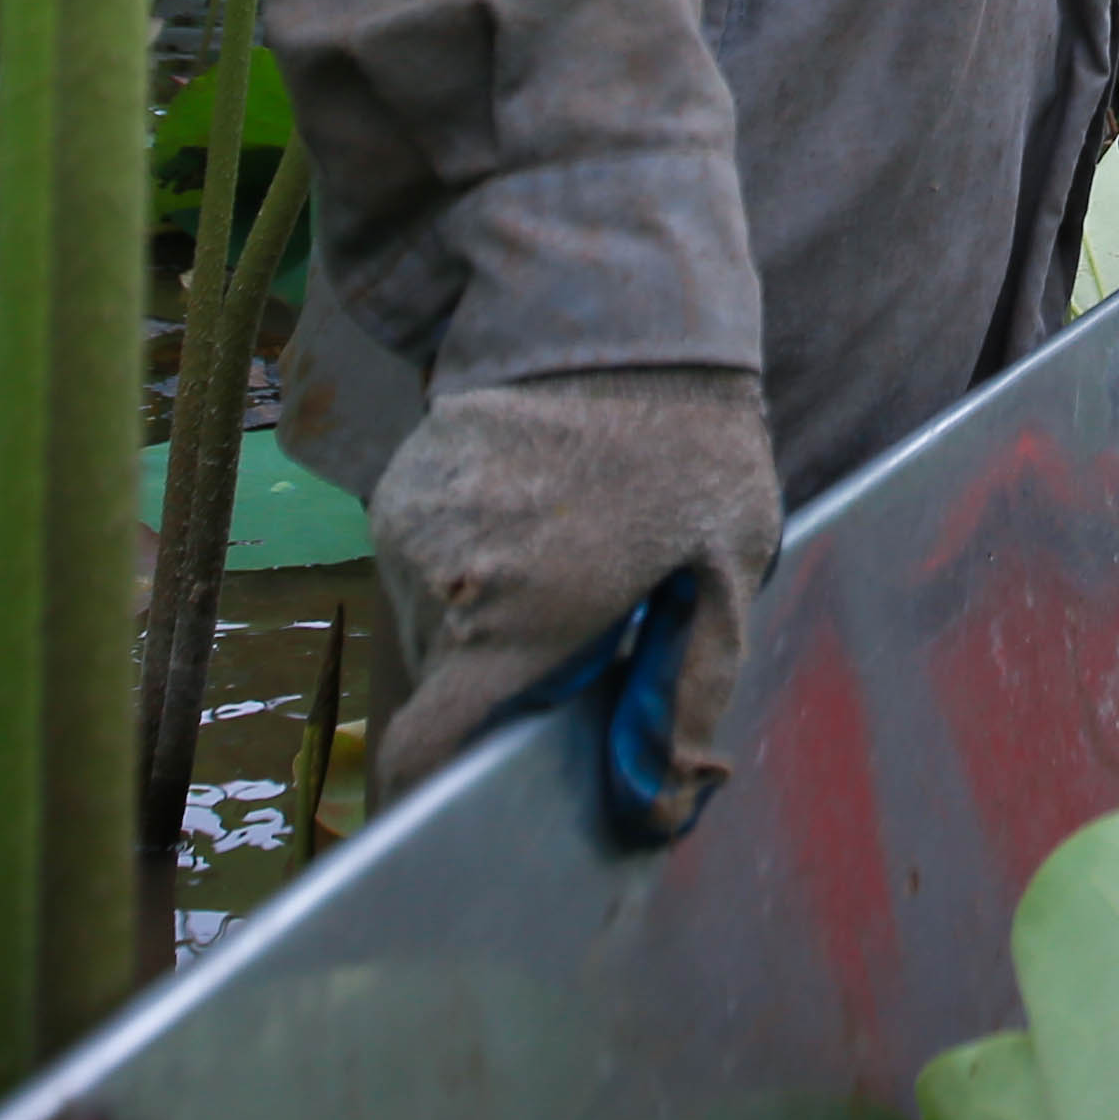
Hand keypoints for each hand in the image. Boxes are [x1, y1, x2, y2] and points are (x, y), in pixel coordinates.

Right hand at [367, 365, 780, 818]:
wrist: (620, 308)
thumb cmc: (689, 448)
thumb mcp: (722, 577)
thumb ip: (685, 700)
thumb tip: (662, 811)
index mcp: (516, 619)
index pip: (425, 751)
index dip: (434, 795)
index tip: (465, 811)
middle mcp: (440, 580)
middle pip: (441, 687)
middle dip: (495, 692)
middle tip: (577, 647)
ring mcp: (405, 527)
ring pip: (428, 626)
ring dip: (481, 626)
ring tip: (562, 568)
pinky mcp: (396, 485)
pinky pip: (419, 566)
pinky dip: (463, 572)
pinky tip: (531, 526)